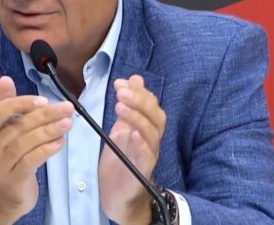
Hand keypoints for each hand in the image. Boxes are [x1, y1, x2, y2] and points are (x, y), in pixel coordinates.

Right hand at [0, 76, 73, 223]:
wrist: (1, 196)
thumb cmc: (7, 157)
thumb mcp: (4, 130)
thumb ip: (6, 105)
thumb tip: (5, 79)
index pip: (1, 110)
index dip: (22, 103)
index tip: (44, 100)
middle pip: (18, 126)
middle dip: (45, 115)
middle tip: (67, 108)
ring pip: (25, 143)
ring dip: (49, 130)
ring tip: (68, 123)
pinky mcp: (13, 179)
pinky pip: (31, 161)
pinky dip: (47, 149)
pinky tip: (60, 142)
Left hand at [99, 75, 166, 224]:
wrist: (118, 194)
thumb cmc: (121, 159)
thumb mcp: (121, 127)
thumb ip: (128, 105)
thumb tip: (135, 78)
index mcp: (147, 128)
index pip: (151, 105)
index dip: (139, 92)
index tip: (120, 83)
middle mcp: (151, 140)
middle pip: (155, 117)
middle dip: (139, 101)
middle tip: (121, 92)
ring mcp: (148, 155)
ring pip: (152, 133)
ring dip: (137, 118)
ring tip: (120, 107)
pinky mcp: (142, 171)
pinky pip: (147, 156)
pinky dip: (141, 144)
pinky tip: (133, 134)